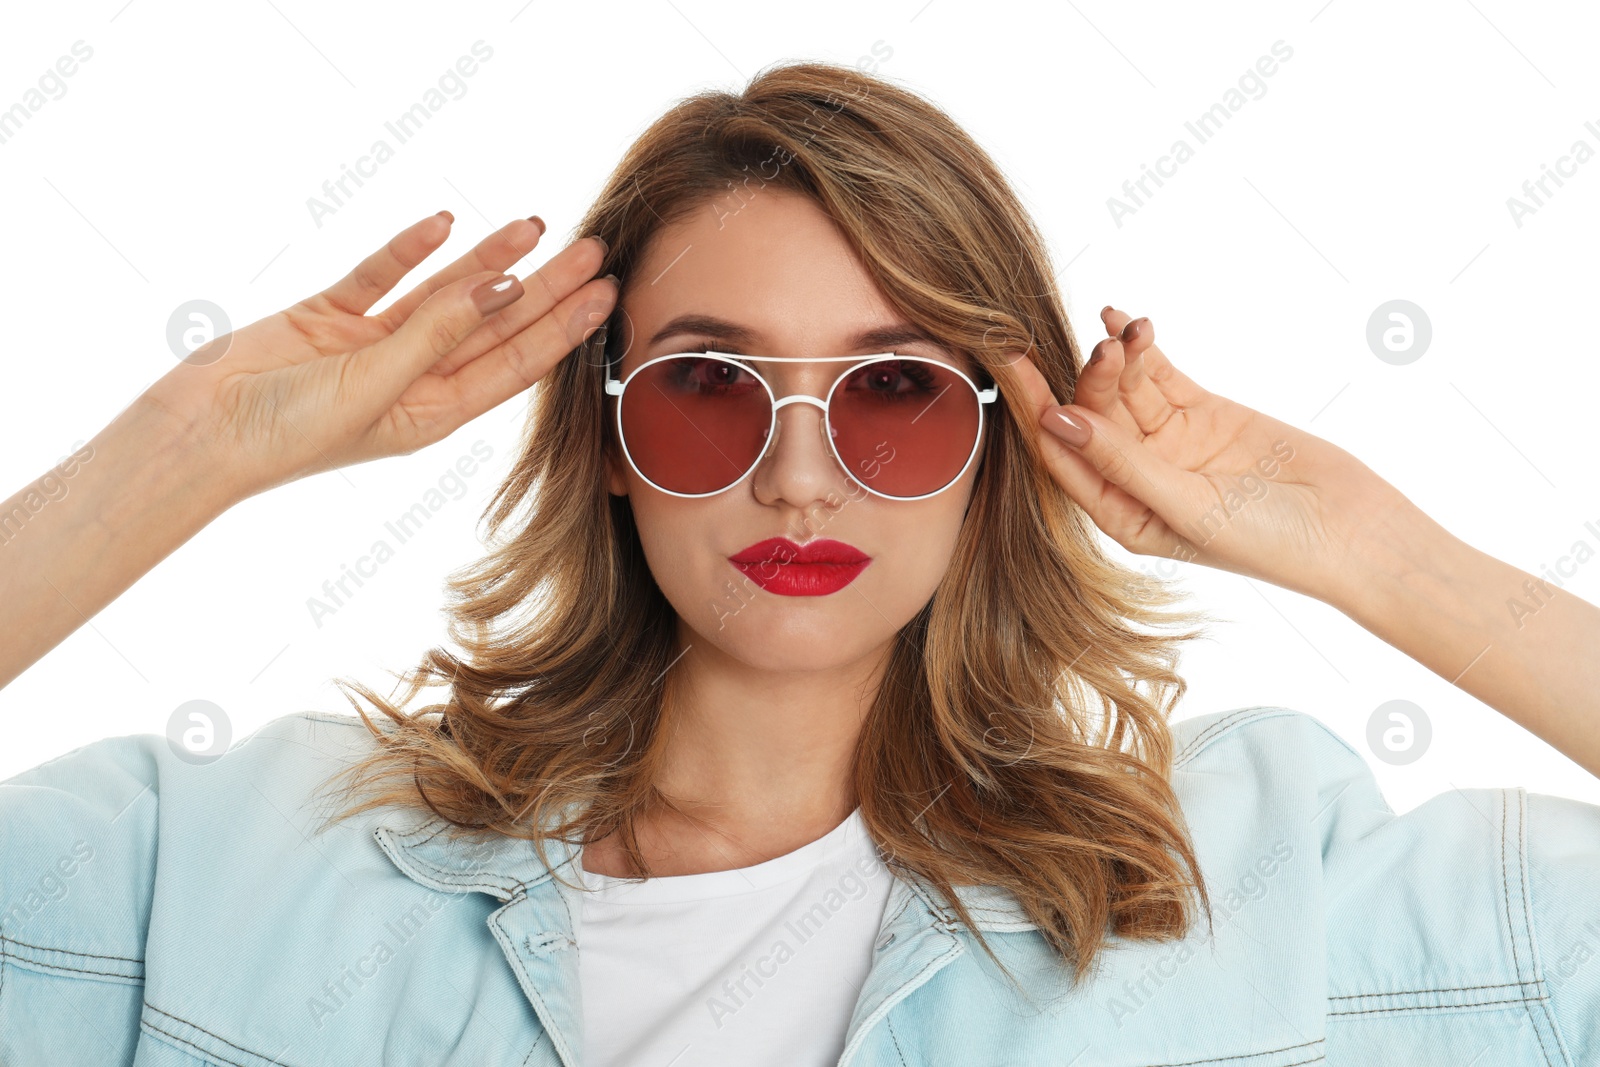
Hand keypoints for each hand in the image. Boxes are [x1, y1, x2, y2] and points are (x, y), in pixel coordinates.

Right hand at [138, 211, 615, 501]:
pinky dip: (409, 250)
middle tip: (593, 248)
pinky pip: (379, 276)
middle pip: (493, 323)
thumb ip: (437, 335)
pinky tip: (445, 223)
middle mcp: (413, 377)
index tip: (606, 295)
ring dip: (490, 259)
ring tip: (535, 224)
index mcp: (434, 413)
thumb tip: (500, 288)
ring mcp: (372, 345)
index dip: (562, 327)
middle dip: (545, 286)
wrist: (196, 435)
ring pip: (445, 293)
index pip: (515, 364)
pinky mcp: (329, 317)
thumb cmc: (288, 434)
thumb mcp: (376, 386)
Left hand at [1011, 306, 1419, 607]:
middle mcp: (1133, 478)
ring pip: (1122, 390)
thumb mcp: (1185, 503)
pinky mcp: (1201, 413)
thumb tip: (1057, 420)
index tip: (1009, 364)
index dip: (1033, 409)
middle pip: (1089, 417)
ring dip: (1114, 358)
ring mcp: (1167, 443)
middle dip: (1086, 379)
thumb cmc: (1269, 540)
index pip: (1060, 456)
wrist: (1352, 531)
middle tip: (1101, 348)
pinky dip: (1140, 348)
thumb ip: (1120, 462)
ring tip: (1122, 332)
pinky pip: (1157, 375)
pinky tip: (1122, 319)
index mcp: (1118, 514)